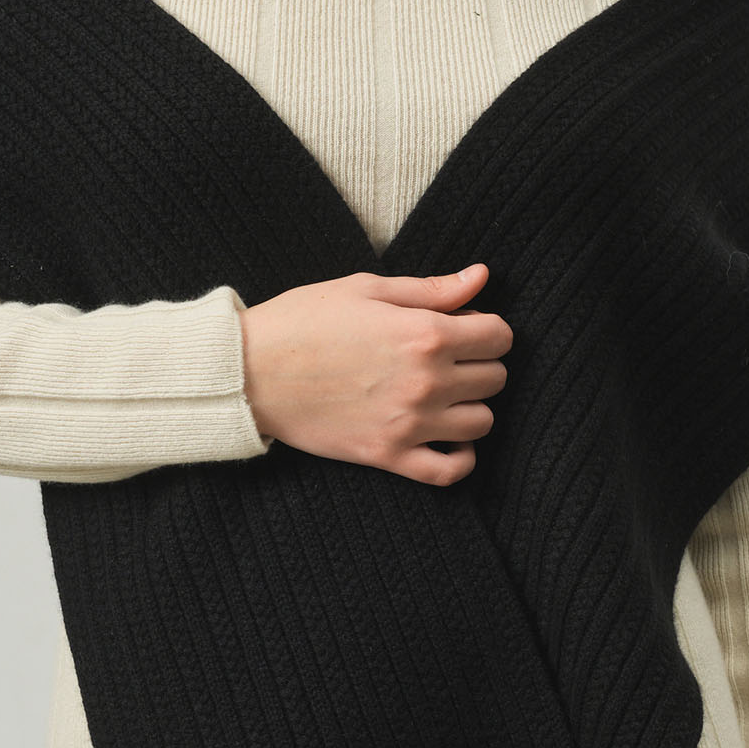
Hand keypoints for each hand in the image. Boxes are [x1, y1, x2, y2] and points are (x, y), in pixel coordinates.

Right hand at [239, 263, 511, 485]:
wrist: (249, 371)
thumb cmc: (303, 321)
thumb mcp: (367, 288)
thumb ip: (431, 288)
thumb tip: (481, 276)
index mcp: (425, 334)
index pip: (499, 336)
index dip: (486, 327)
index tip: (463, 327)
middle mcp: (426, 382)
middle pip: (495, 379)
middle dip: (480, 363)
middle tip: (448, 358)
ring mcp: (409, 424)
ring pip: (482, 423)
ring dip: (471, 406)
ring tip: (444, 395)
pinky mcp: (388, 456)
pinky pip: (450, 471)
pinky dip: (461, 459)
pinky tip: (448, 440)